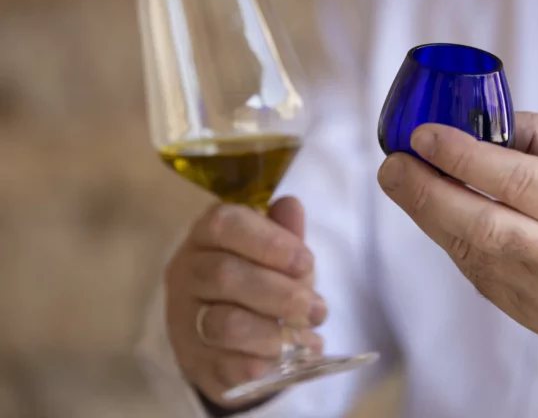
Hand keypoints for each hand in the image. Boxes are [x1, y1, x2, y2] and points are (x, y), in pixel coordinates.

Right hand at [165, 198, 326, 407]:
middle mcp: (187, 273)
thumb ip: (284, 233)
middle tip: (317, 309)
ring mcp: (184, 320)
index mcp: (207, 236)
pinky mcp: (194, 362)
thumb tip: (290, 206)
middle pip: (225, 276)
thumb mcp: (275, 254)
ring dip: (276, 333)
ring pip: (226, 325)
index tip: (306, 261)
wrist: (226, 340)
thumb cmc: (258, 282)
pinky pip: (229, 366)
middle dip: (282, 294)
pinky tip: (289, 359)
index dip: (269, 242)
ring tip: (307, 337)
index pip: (225, 225)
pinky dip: (266, 363)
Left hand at [377, 113, 537, 367]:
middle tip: (392, 164)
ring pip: (468, 251)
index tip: (423, 135)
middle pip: (478, 225)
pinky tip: (440, 213)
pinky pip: (478, 272)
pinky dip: (453, 239)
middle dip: (423, 191)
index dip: (461, 156)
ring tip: (404, 181)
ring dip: (427, 213)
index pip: (516, 181)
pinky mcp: (528, 317)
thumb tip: (488, 124)